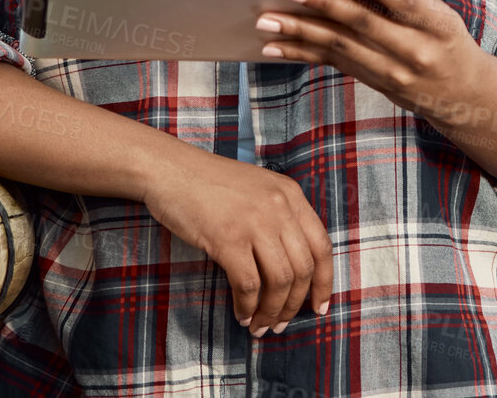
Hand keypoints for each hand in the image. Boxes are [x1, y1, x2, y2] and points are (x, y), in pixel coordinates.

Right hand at [140, 137, 332, 335]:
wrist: (171, 170)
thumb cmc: (210, 184)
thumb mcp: (259, 190)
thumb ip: (280, 218)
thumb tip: (292, 270)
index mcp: (291, 194)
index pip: (322, 246)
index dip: (325, 282)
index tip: (319, 307)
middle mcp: (280, 207)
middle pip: (303, 269)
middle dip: (294, 305)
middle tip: (280, 324)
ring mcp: (255, 222)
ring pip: (279, 281)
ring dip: (271, 311)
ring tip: (260, 325)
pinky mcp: (228, 238)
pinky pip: (248, 284)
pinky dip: (247, 305)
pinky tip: (242, 313)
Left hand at [255, 0, 485, 118]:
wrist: (462, 94)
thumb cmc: (447, 40)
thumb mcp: (443, 15)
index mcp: (437, 26)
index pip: (407, 2)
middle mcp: (414, 52)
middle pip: (364, 25)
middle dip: (325, 5)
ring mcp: (391, 73)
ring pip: (340, 48)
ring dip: (300, 32)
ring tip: (269, 19)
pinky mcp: (373, 81)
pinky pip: (333, 64)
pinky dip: (301, 54)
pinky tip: (275, 47)